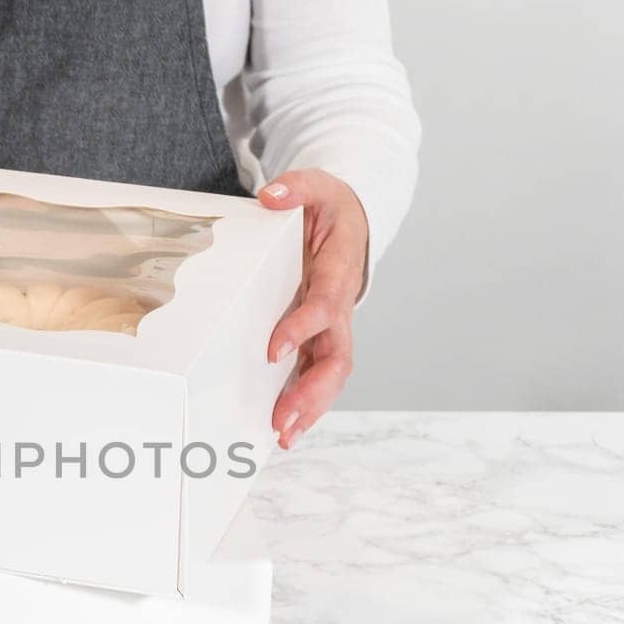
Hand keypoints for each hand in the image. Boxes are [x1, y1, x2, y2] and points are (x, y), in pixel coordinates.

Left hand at [257, 169, 368, 450]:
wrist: (351, 223)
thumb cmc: (330, 208)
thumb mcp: (317, 187)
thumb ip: (297, 187)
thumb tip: (272, 196)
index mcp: (338, 273)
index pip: (324, 306)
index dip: (304, 327)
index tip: (275, 348)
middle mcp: (338, 308)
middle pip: (335, 358)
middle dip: (311, 392)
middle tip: (283, 421)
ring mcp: (332, 328)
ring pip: (329, 375)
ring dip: (309, 409)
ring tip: (282, 437)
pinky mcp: (320, 339)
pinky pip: (314, 375)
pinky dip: (303, 404)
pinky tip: (281, 429)